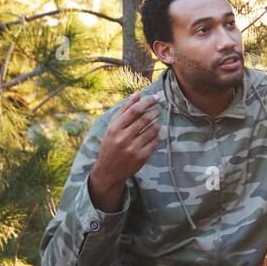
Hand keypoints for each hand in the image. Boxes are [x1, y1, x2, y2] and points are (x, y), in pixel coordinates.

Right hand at [89, 93, 160, 209]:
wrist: (108, 171)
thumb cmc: (111, 145)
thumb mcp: (112, 127)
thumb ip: (124, 109)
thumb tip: (138, 94)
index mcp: (114, 128)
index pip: (135, 110)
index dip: (148, 101)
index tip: (156, 97)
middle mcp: (123, 138)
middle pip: (145, 118)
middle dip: (155, 111)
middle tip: (158, 109)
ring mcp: (133, 149)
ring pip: (153, 130)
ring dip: (158, 123)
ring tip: (157, 121)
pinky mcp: (141, 158)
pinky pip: (156, 142)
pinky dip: (158, 135)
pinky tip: (155, 134)